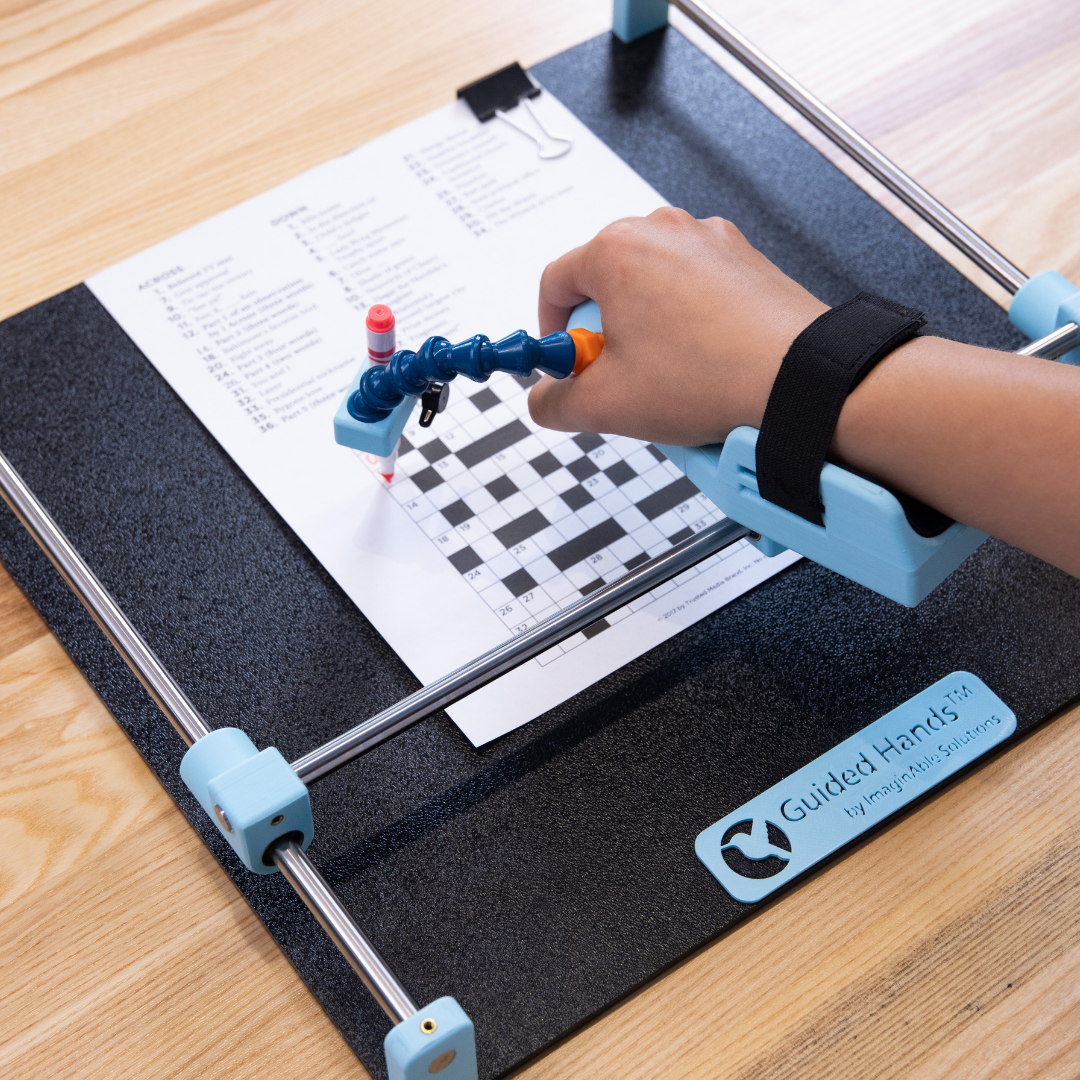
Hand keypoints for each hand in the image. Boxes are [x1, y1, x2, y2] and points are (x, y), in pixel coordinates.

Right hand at [528, 207, 826, 443]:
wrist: (798, 379)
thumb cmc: (710, 377)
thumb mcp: (605, 405)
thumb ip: (554, 402)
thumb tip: (546, 399)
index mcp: (617, 251)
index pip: (554, 283)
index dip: (551, 331)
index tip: (564, 362)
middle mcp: (663, 231)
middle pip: (605, 283)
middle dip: (603, 335)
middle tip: (617, 379)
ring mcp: (709, 241)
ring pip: (652, 290)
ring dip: (647, 333)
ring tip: (668, 380)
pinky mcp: (743, 261)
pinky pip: (695, 293)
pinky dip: (688, 329)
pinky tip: (702, 369)